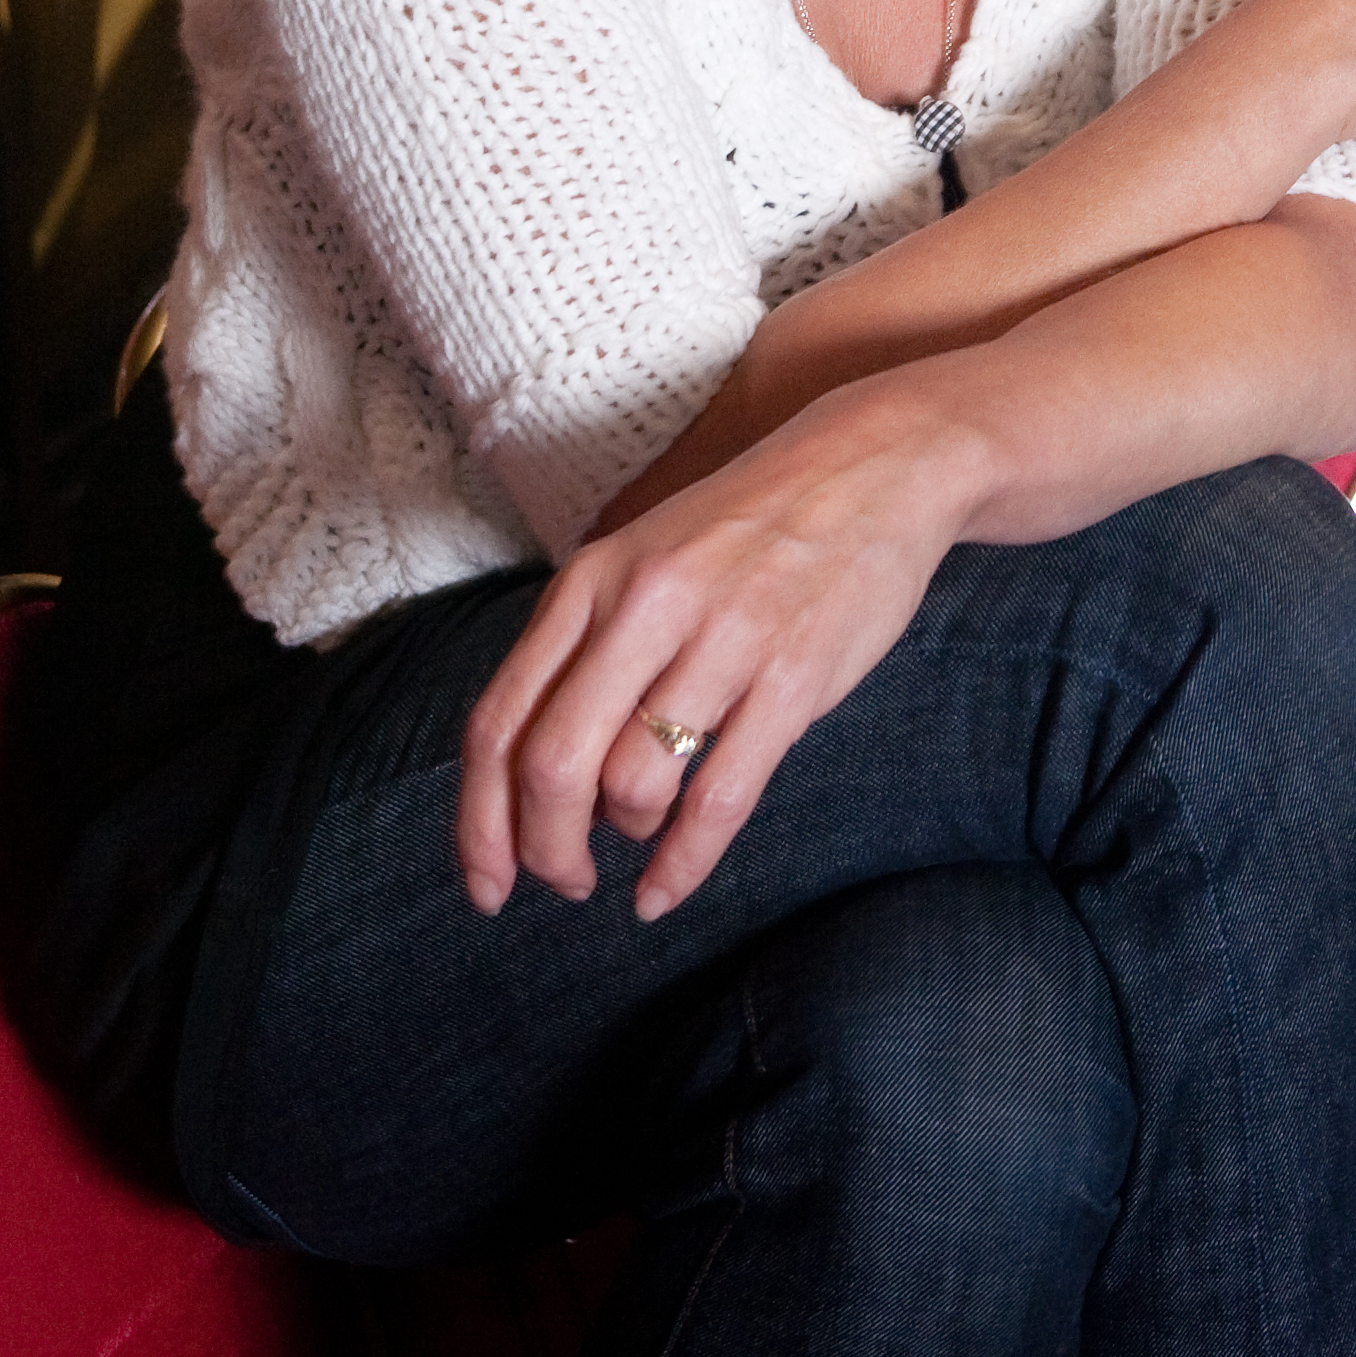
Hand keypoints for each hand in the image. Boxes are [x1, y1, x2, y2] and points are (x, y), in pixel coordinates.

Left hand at [456, 377, 980, 924]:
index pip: (499, 722)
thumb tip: (535, 785)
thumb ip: (586, 649)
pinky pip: (719, 800)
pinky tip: (664, 891)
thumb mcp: (643, 560)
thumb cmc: (750, 526)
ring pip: (632, 785)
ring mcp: (722, 639)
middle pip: (551, 767)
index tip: (487, 885)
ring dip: (627, 835)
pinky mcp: (792, 677)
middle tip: (566, 882)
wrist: (877, 465)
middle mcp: (644, 606)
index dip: (478, 825)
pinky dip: (682, 866)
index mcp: (591, 579)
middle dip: (544, 852)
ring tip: (645, 829)